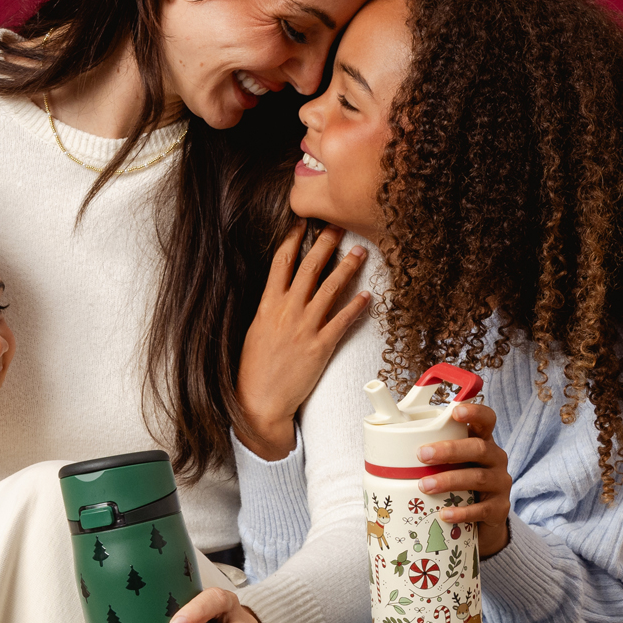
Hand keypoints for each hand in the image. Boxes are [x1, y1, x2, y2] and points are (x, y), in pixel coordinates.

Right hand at [234, 225, 371, 461]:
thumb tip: (282, 290)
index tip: (303, 222)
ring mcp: (304, 328)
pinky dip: (356, 306)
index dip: (293, 238)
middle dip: (325, 242)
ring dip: (347, 267)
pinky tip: (368, 296)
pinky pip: (342, 321)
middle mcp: (286, 311)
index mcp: (267, 304)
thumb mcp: (256, 330)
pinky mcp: (319, 347)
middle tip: (339, 224)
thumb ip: (270, 308)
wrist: (257, 401)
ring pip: (329, 289)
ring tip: (360, 252)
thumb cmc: (254, 368)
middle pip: (309, 267)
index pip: (281, 261)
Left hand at [420, 399, 514, 559]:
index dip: (474, 412)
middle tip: (422, 454)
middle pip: (478, 448)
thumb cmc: (461, 486)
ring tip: (424, 486)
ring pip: (478, 477)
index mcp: (483, 443)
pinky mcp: (500, 509)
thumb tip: (387, 447)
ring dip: (449, 480)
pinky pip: (482, 509)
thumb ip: (434, 455)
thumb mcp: (452, 466)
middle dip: (449, 450)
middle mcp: (495, 459)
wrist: (484, 522)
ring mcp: (500, 484)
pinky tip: (444, 514)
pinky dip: (462, 512)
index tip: (455, 412)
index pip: (486, 420)